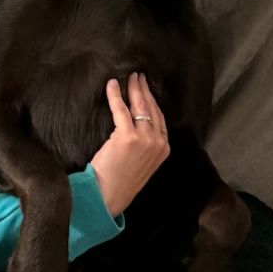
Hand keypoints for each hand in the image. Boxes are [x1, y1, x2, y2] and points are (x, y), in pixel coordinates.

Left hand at [90, 72, 169, 217]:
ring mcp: (145, 140)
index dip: (153, 101)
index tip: (147, 88)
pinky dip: (115, 95)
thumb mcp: (142, 162)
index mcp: (164, 149)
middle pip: (152, 108)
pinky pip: (121, 110)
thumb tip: (137, 125)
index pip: (160, 118)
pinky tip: (112, 85)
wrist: (108, 196)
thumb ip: (146, 145)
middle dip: (144, 90)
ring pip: (140, 106)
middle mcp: (158, 143)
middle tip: (138, 76)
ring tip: (128, 77)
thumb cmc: (121, 180)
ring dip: (133, 88)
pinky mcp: (128, 137)